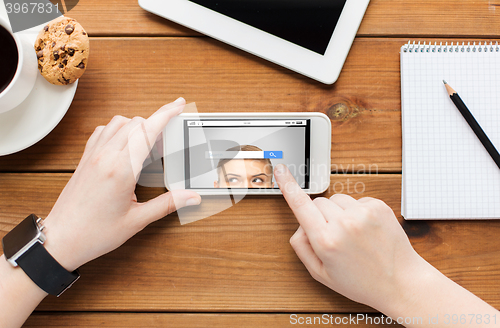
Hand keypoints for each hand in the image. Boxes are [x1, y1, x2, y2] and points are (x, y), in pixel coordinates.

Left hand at [42, 98, 200, 271]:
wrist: (62, 239)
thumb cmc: (95, 233)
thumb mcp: (137, 220)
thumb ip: (168, 204)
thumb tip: (191, 197)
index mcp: (121, 170)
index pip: (148, 131)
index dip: (166, 114)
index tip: (178, 105)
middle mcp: (105, 157)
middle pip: (135, 123)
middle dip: (155, 122)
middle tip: (169, 137)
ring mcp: (93, 156)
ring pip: (118, 122)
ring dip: (136, 125)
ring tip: (148, 141)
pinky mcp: (85, 159)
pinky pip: (102, 131)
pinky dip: (117, 129)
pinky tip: (124, 143)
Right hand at [274, 164, 425, 311]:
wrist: (400, 282)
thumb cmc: (361, 281)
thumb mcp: (321, 273)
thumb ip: (301, 247)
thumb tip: (299, 224)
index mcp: (326, 241)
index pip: (300, 205)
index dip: (287, 185)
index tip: (280, 170)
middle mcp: (344, 224)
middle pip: (318, 202)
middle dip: (320, 216)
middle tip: (334, 237)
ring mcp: (363, 213)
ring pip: (336, 199)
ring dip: (339, 212)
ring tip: (352, 235)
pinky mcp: (378, 207)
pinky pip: (356, 200)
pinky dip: (356, 212)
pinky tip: (365, 231)